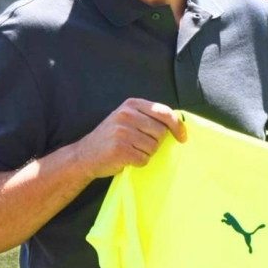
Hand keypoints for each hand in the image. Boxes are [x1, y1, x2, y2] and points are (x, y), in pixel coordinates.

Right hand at [72, 98, 186, 179]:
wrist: (84, 155)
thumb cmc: (111, 138)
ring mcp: (122, 132)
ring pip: (153, 147)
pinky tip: (126, 159)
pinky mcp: (120, 149)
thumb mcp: (126, 119)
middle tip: (139, 145)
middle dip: (155, 142)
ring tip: (130, 151)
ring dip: (145, 153)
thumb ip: (147, 117)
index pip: (163, 112)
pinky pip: (143, 159)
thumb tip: (177, 125)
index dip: (177, 125)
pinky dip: (138, 162)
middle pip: (161, 132)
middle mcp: (126, 115)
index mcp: (131, 104)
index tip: (182, 137)